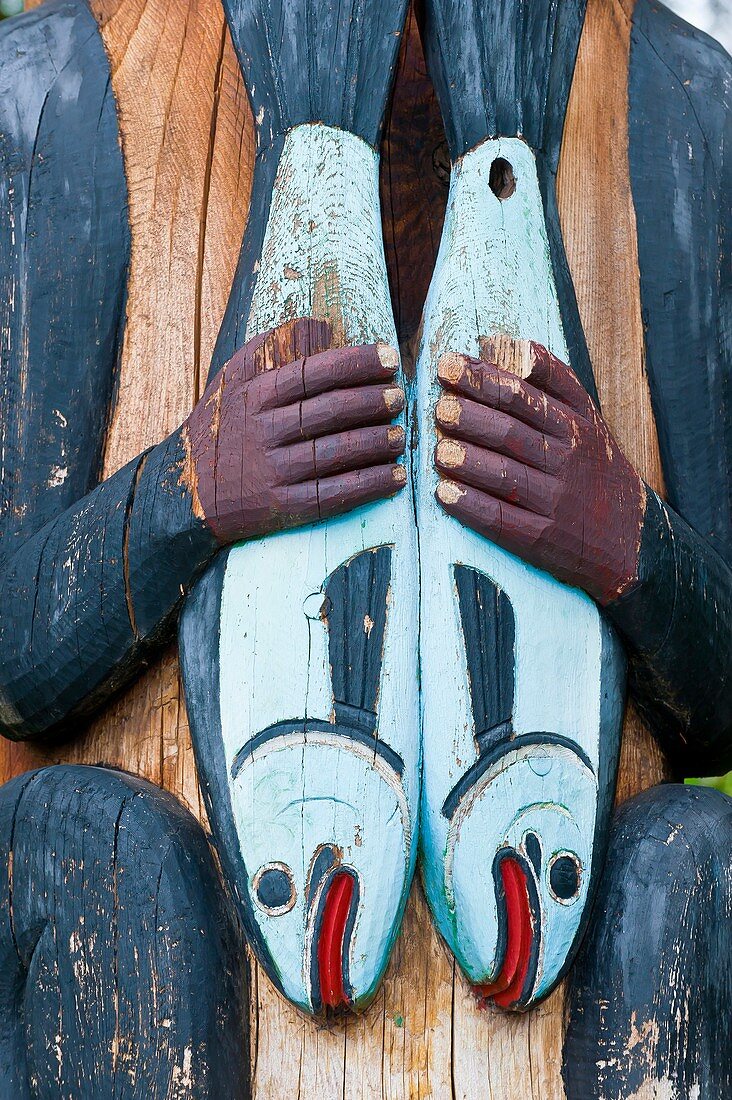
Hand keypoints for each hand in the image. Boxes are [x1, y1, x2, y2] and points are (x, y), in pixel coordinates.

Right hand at [183, 324, 405, 544]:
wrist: (188, 490)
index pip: (314, 373)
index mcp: (254, 396)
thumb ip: (271, 348)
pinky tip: (396, 477)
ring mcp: (274, 472)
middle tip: (399, 396)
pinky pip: (335, 494)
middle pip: (331, 411)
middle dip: (374, 401)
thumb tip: (320, 324)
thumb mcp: (232, 380)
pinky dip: (371, 485)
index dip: (357, 363)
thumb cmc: (221, 427)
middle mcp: (264, 432)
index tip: (389, 358)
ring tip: (401, 434)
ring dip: (378, 442)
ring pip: (337, 452)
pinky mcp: (284, 507)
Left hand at [433, 341, 645, 605]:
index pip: (524, 395)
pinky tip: (444, 494)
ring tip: (437, 450)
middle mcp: (568, 459)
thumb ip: (552, 382)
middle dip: (471, 418)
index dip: (483, 378)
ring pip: (505, 475)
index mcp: (576, 425)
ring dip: (467, 461)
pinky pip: (502, 519)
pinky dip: (471, 505)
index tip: (448, 365)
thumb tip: (504, 342)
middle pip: (511, 432)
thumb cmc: (594, 468)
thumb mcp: (588, 420)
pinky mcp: (542, 538)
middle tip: (440, 409)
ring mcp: (556, 501)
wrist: (630, 537)